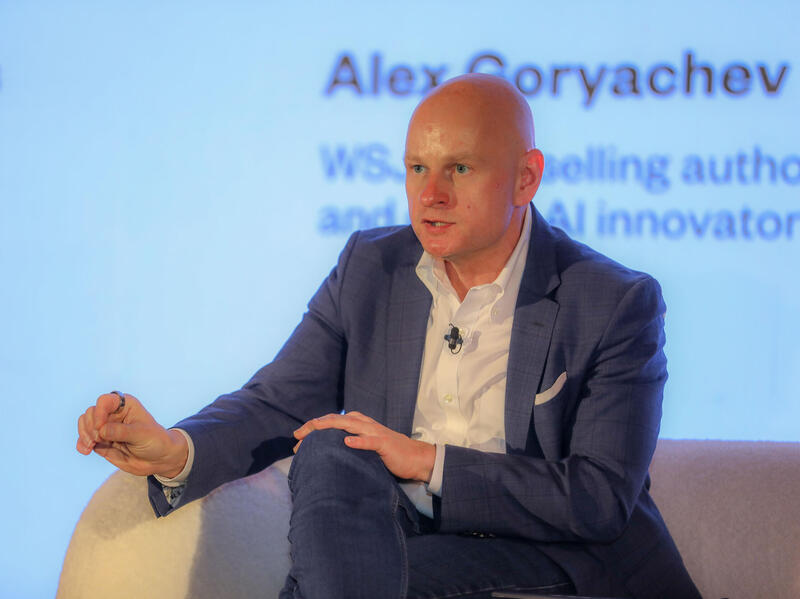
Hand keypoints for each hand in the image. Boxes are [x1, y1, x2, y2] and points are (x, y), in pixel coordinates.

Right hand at [76, 392, 187, 477]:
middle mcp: (113, 414)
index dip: (99, 412)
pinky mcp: (101, 441)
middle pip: (91, 412)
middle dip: (91, 427)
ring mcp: (106, 427)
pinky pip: (84, 439)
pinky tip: (86, 451)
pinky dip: (81, 444)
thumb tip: (101, 431)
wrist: (158, 459)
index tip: (101, 427)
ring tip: (92, 445)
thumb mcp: (142, 435)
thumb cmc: (155, 441)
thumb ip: (121, 432)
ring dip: (85, 435)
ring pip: (85, 424)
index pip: (105, 400)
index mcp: (125, 405)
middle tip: (100, 439)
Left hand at [293, 411, 434, 482]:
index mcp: (360, 424)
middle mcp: (366, 424)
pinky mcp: (385, 444)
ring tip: (314, 429)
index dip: (315, 426)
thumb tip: (330, 452)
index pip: (333, 421)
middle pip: (336, 420)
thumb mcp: (368, 446)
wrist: (417, 458)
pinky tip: (348, 442)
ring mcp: (376, 433)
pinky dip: (359, 441)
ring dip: (331, 427)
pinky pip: (371, 441)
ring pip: (350, 424)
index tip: (297, 437)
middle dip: (315, 425)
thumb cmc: (391, 454)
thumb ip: (352, 444)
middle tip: (297, 436)